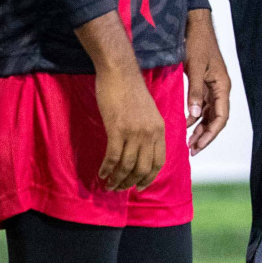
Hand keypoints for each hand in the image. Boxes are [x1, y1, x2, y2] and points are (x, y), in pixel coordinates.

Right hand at [94, 65, 165, 190]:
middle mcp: (150, 133)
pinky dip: (106, 169)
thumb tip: (143, 151)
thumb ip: (149, 131)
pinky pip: (113, 157)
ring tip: (108, 185)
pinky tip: (101, 173)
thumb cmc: (131, 92)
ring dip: (117, 179)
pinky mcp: (117, 129)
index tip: (140, 187)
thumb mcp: (149, 113)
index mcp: (160, 129)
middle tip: (119, 189)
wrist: (120, 73)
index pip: (159, 162)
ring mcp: (134, 132)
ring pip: (127, 166)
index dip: (149, 177)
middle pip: (143, 168)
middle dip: (130, 183)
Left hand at [183, 10, 230, 154]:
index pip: (221, 117)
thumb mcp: (195, 67)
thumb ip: (195, 91)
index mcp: (222, 86)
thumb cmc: (198, 44)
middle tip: (191, 150)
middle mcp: (220, 89)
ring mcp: (212, 86)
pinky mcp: (204, 83)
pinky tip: (185, 124)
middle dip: (205, 136)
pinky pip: (202, 105)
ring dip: (200, 128)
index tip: (198, 146)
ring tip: (187, 142)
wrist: (196, 27)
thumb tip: (195, 115)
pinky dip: (194, 117)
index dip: (210, 134)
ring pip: (209, 114)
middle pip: (217, 119)